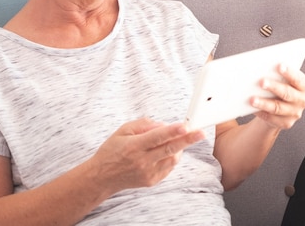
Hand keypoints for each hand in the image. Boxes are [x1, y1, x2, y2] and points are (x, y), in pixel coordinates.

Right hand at [90, 118, 204, 192]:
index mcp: (134, 146)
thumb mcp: (123, 130)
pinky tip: (167, 151)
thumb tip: (164, 124)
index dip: (172, 131)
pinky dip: (172, 156)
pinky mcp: (152, 181)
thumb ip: (145, 124)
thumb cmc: (113, 149)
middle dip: (188, 140)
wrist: (102, 177)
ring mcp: (148, 173)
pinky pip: (169, 167)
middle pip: (170, 149)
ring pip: (172, 159)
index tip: (186, 125)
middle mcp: (142, 161)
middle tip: (201, 133)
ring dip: (180, 147)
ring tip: (178, 139)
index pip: (157, 137)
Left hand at [250, 64, 304, 129]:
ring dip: (264, 103)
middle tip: (261, 82)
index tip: (279, 66)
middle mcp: (302, 100)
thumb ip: (278, 74)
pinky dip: (262, 113)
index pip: (297, 79)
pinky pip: (272, 118)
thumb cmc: (281, 86)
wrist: (282, 105)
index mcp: (304, 86)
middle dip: (274, 87)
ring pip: (278, 108)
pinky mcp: (286, 122)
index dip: (289, 72)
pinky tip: (252, 108)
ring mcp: (295, 113)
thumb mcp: (284, 79)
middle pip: (287, 93)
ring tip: (252, 99)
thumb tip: (262, 69)